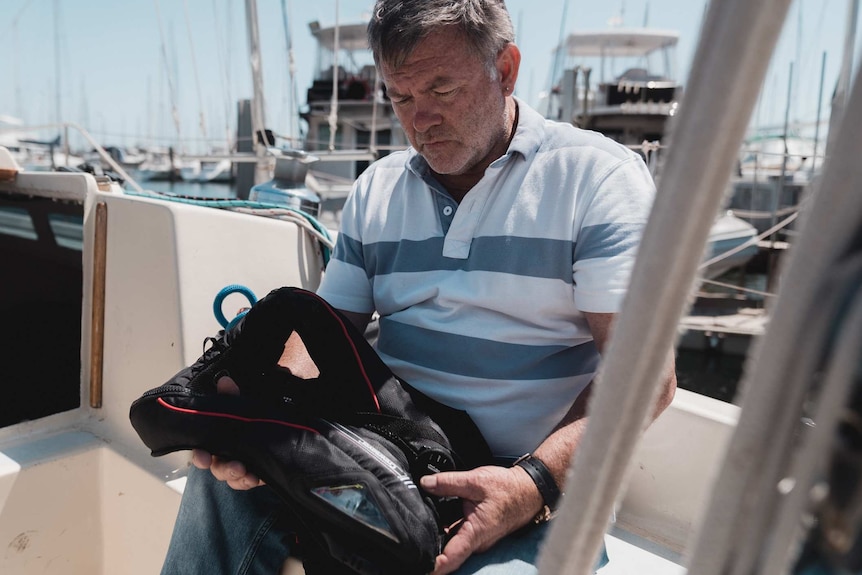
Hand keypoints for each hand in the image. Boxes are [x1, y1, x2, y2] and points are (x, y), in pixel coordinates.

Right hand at [189, 374, 264, 489]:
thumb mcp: (241, 405)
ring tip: (246, 471)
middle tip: (236, 467)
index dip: (200, 456)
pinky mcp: (254, 473)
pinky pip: (246, 482)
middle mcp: (225, 456)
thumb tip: (225, 381)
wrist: (276, 427)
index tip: (203, 456)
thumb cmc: (249, 418)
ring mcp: (239, 466)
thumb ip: (231, 396)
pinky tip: (256, 477)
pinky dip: (249, 480)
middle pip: (217, 468)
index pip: (202, 451)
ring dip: (237, 476)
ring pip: (232, 477)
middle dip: (223, 469)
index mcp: (217, 441)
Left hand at [420, 465, 543, 573]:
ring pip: (451, 542)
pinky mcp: (477, 532)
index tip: (418, 564)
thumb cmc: (508, 489)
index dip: (433, 566)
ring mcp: (477, 539)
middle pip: (447, 552)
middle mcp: (476, 542)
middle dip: (429, 547)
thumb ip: (447, 482)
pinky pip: (458, 535)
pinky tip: (437, 517)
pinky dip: (447, 528)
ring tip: (420, 524)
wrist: (528, 490)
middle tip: (410, 538)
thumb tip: (425, 483)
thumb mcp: (475, 480)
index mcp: (475, 533)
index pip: (450, 558)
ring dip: (438, 536)